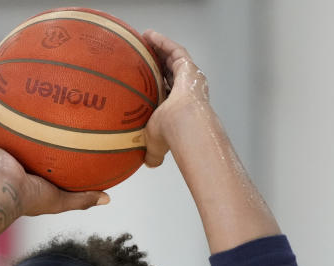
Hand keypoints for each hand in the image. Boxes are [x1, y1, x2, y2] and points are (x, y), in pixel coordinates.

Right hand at [0, 114, 108, 215]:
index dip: (42, 154)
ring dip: (0, 125)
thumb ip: (83, 198)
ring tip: (11, 106)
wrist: (4, 191)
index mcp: (25, 179)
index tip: (55, 140)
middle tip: (34, 119)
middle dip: (22, 136)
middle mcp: (9, 167)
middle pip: (15, 147)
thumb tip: (108, 198)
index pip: (35, 164)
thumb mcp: (62, 199)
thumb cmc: (32, 197)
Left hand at [141, 30, 211, 167]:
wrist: (183, 124)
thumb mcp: (155, 142)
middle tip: (144, 53)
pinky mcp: (189, 67)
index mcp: (179, 105)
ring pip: (173, 57)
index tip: (144, 75)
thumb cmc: (170, 135)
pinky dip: (162, 42)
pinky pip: (175, 50)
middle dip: (158, 61)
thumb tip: (149, 164)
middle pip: (171, 71)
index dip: (157, 81)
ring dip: (159, 47)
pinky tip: (149, 35)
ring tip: (145, 38)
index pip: (168, 89)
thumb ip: (153, 152)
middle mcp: (186, 89)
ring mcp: (189, 77)